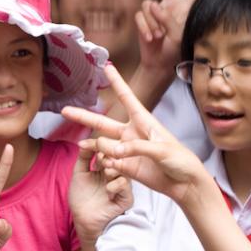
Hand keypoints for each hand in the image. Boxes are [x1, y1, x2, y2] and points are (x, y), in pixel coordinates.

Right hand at [63, 64, 210, 207]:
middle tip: (65, 110)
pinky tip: (110, 166)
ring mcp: (127, 150)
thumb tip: (113, 151)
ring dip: (99, 148)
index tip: (107, 66)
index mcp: (144, 121)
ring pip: (103, 144)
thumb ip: (136, 148)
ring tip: (109, 155)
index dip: (117, 82)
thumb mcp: (162, 150)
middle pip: (103, 122)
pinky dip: (106, 164)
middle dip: (84, 116)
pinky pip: (108, 162)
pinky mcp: (126, 167)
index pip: (127, 97)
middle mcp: (132, 133)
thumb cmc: (181, 160)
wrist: (185, 184)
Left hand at [69, 148, 132, 245]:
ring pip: (123, 170)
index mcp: (105, 167)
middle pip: (117, 158)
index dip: (99, 146)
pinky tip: (108, 189)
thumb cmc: (81, 199)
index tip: (91, 143)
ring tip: (105, 170)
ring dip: (113, 168)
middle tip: (101, 154)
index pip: (106, 151)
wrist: (83, 220)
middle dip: (109, 155)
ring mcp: (122, 185)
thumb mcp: (79, 174)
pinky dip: (116, 184)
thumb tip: (84, 141)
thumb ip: (83, 158)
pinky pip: (125, 186)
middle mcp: (115, 174)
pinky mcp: (126, 198)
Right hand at [135, 0, 220, 79]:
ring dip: (154, 22)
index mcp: (185, 6)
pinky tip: (151, 38)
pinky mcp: (143, 18)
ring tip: (160, 36)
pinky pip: (141, 17)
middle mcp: (169, 3)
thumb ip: (168, 19)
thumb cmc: (176, 49)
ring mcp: (154, 10)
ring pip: (150, 4)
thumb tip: (152, 6)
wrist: (160, 63)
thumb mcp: (180, 34)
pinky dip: (146, 28)